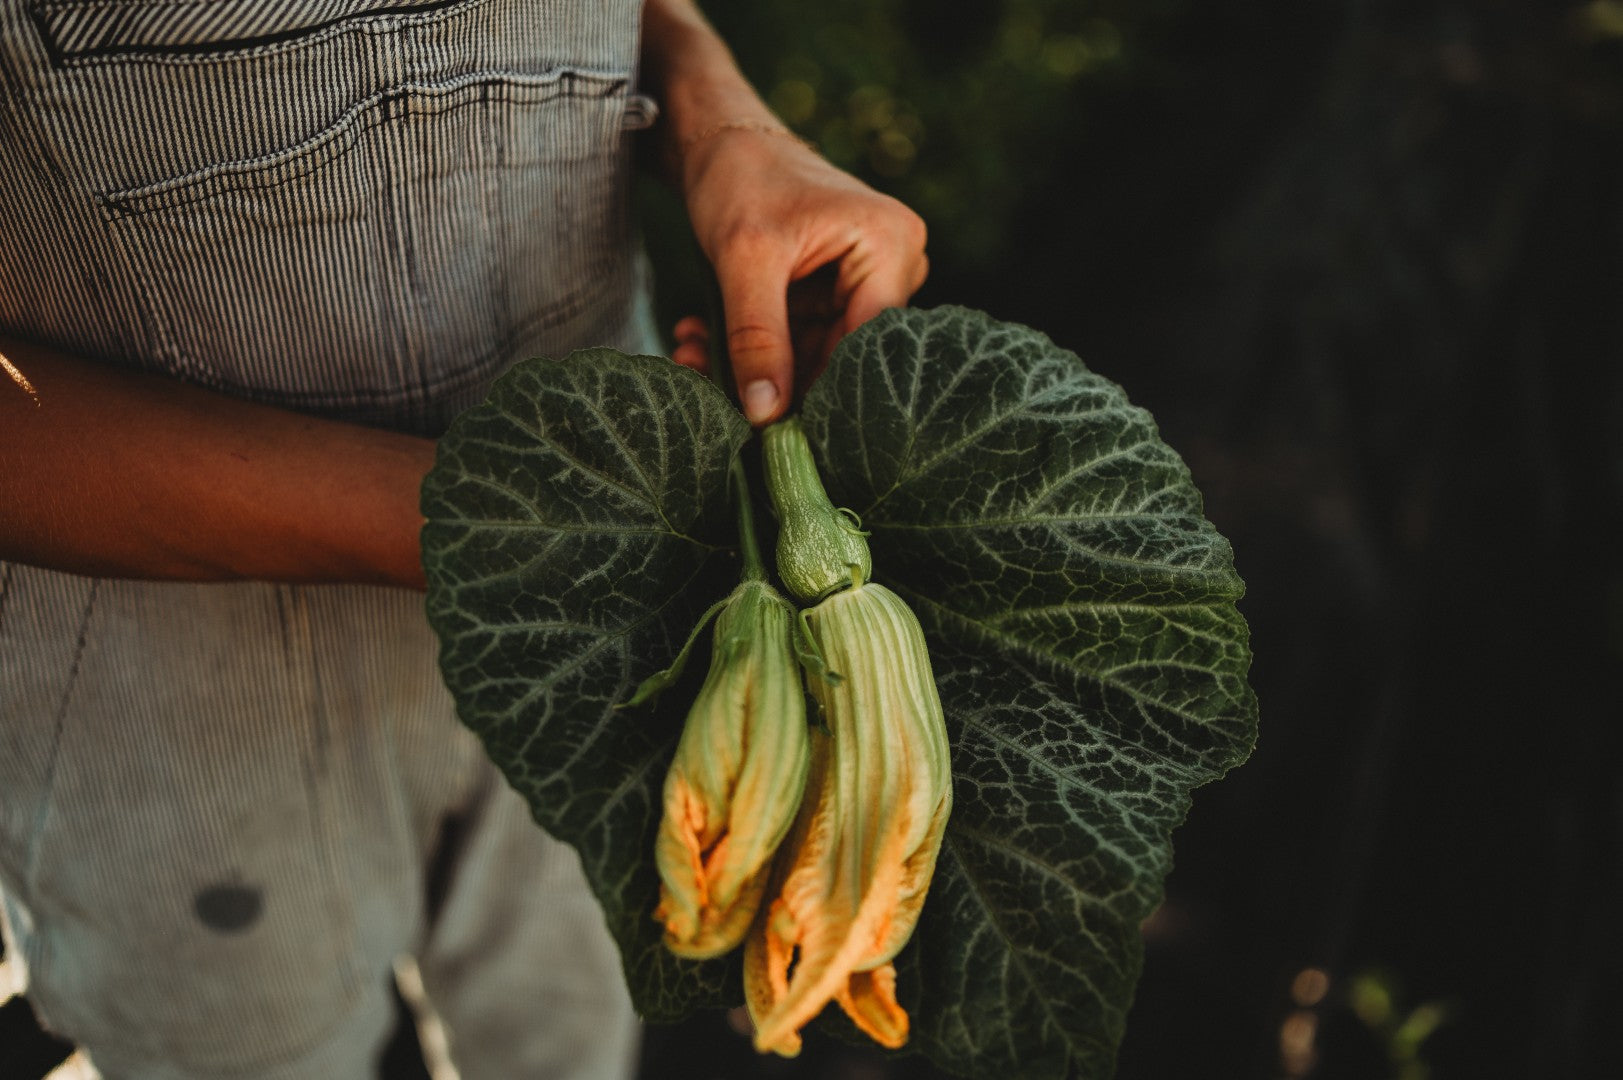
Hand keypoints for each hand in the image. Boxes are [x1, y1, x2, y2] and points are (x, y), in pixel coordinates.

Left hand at [675, 127, 927, 424]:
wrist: (721, 141)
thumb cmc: (741, 178)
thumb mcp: (744, 259)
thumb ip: (756, 338)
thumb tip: (765, 416)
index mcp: (891, 245)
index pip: (867, 344)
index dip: (821, 389)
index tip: (767, 425)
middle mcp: (896, 265)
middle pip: (843, 355)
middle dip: (774, 377)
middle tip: (705, 381)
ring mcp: (868, 281)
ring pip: (816, 356)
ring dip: (753, 366)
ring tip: (691, 356)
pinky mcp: (838, 294)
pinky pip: (801, 342)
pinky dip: (753, 349)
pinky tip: (703, 342)